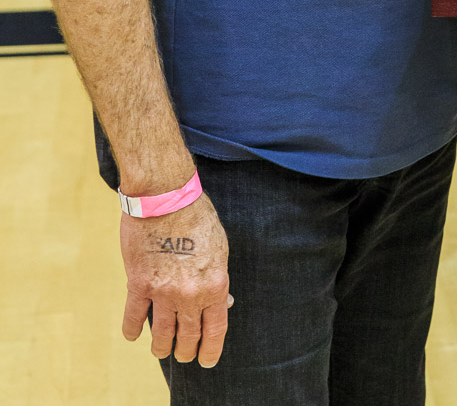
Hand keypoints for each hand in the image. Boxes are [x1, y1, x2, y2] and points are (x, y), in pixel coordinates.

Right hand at [120, 191, 231, 367]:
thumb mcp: (219, 248)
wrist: (165, 197)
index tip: (206, 360)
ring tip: (161, 350)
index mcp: (215, 284)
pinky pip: (134, 318)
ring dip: (161, 348)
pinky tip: (134, 335)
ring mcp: (163, 292)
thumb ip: (217, 279)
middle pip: (188, 337)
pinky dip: (132, 330)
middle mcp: (191, 294)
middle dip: (186, 351)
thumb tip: (222, 304)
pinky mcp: (139, 284)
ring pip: (162, 335)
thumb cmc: (196, 216)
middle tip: (183, 354)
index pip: (216, 329)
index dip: (211, 349)